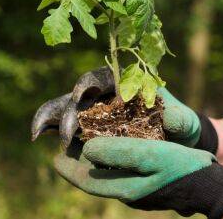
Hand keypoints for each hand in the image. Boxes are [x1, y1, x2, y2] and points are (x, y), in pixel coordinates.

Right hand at [31, 67, 217, 151]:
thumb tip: (169, 118)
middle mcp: (106, 97)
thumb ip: (179, 119)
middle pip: (79, 97)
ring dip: (51, 119)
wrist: (176, 145)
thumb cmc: (180, 127)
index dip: (88, 83)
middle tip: (66, 134)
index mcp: (126, 85)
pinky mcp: (89, 132)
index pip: (102, 78)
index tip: (81, 95)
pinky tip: (39, 138)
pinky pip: (68, 129)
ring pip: (66, 110)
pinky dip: (52, 130)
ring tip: (37, 133)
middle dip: (69, 111)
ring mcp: (95, 114)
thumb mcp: (185, 122)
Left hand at [54, 137, 222, 217]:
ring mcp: (138, 189)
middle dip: (80, 162)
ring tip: (88, 140)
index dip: (68, 169)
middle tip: (69, 144)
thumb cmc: (181, 168)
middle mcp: (127, 192)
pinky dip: (113, 158)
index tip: (55, 156)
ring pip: (108, 173)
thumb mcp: (150, 156)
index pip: (86, 181)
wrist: (208, 184)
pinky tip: (116, 145)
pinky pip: (122, 171)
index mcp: (124, 188)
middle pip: (95, 177)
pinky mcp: (148, 183)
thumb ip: (119, 152)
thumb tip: (88, 149)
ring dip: (96, 158)